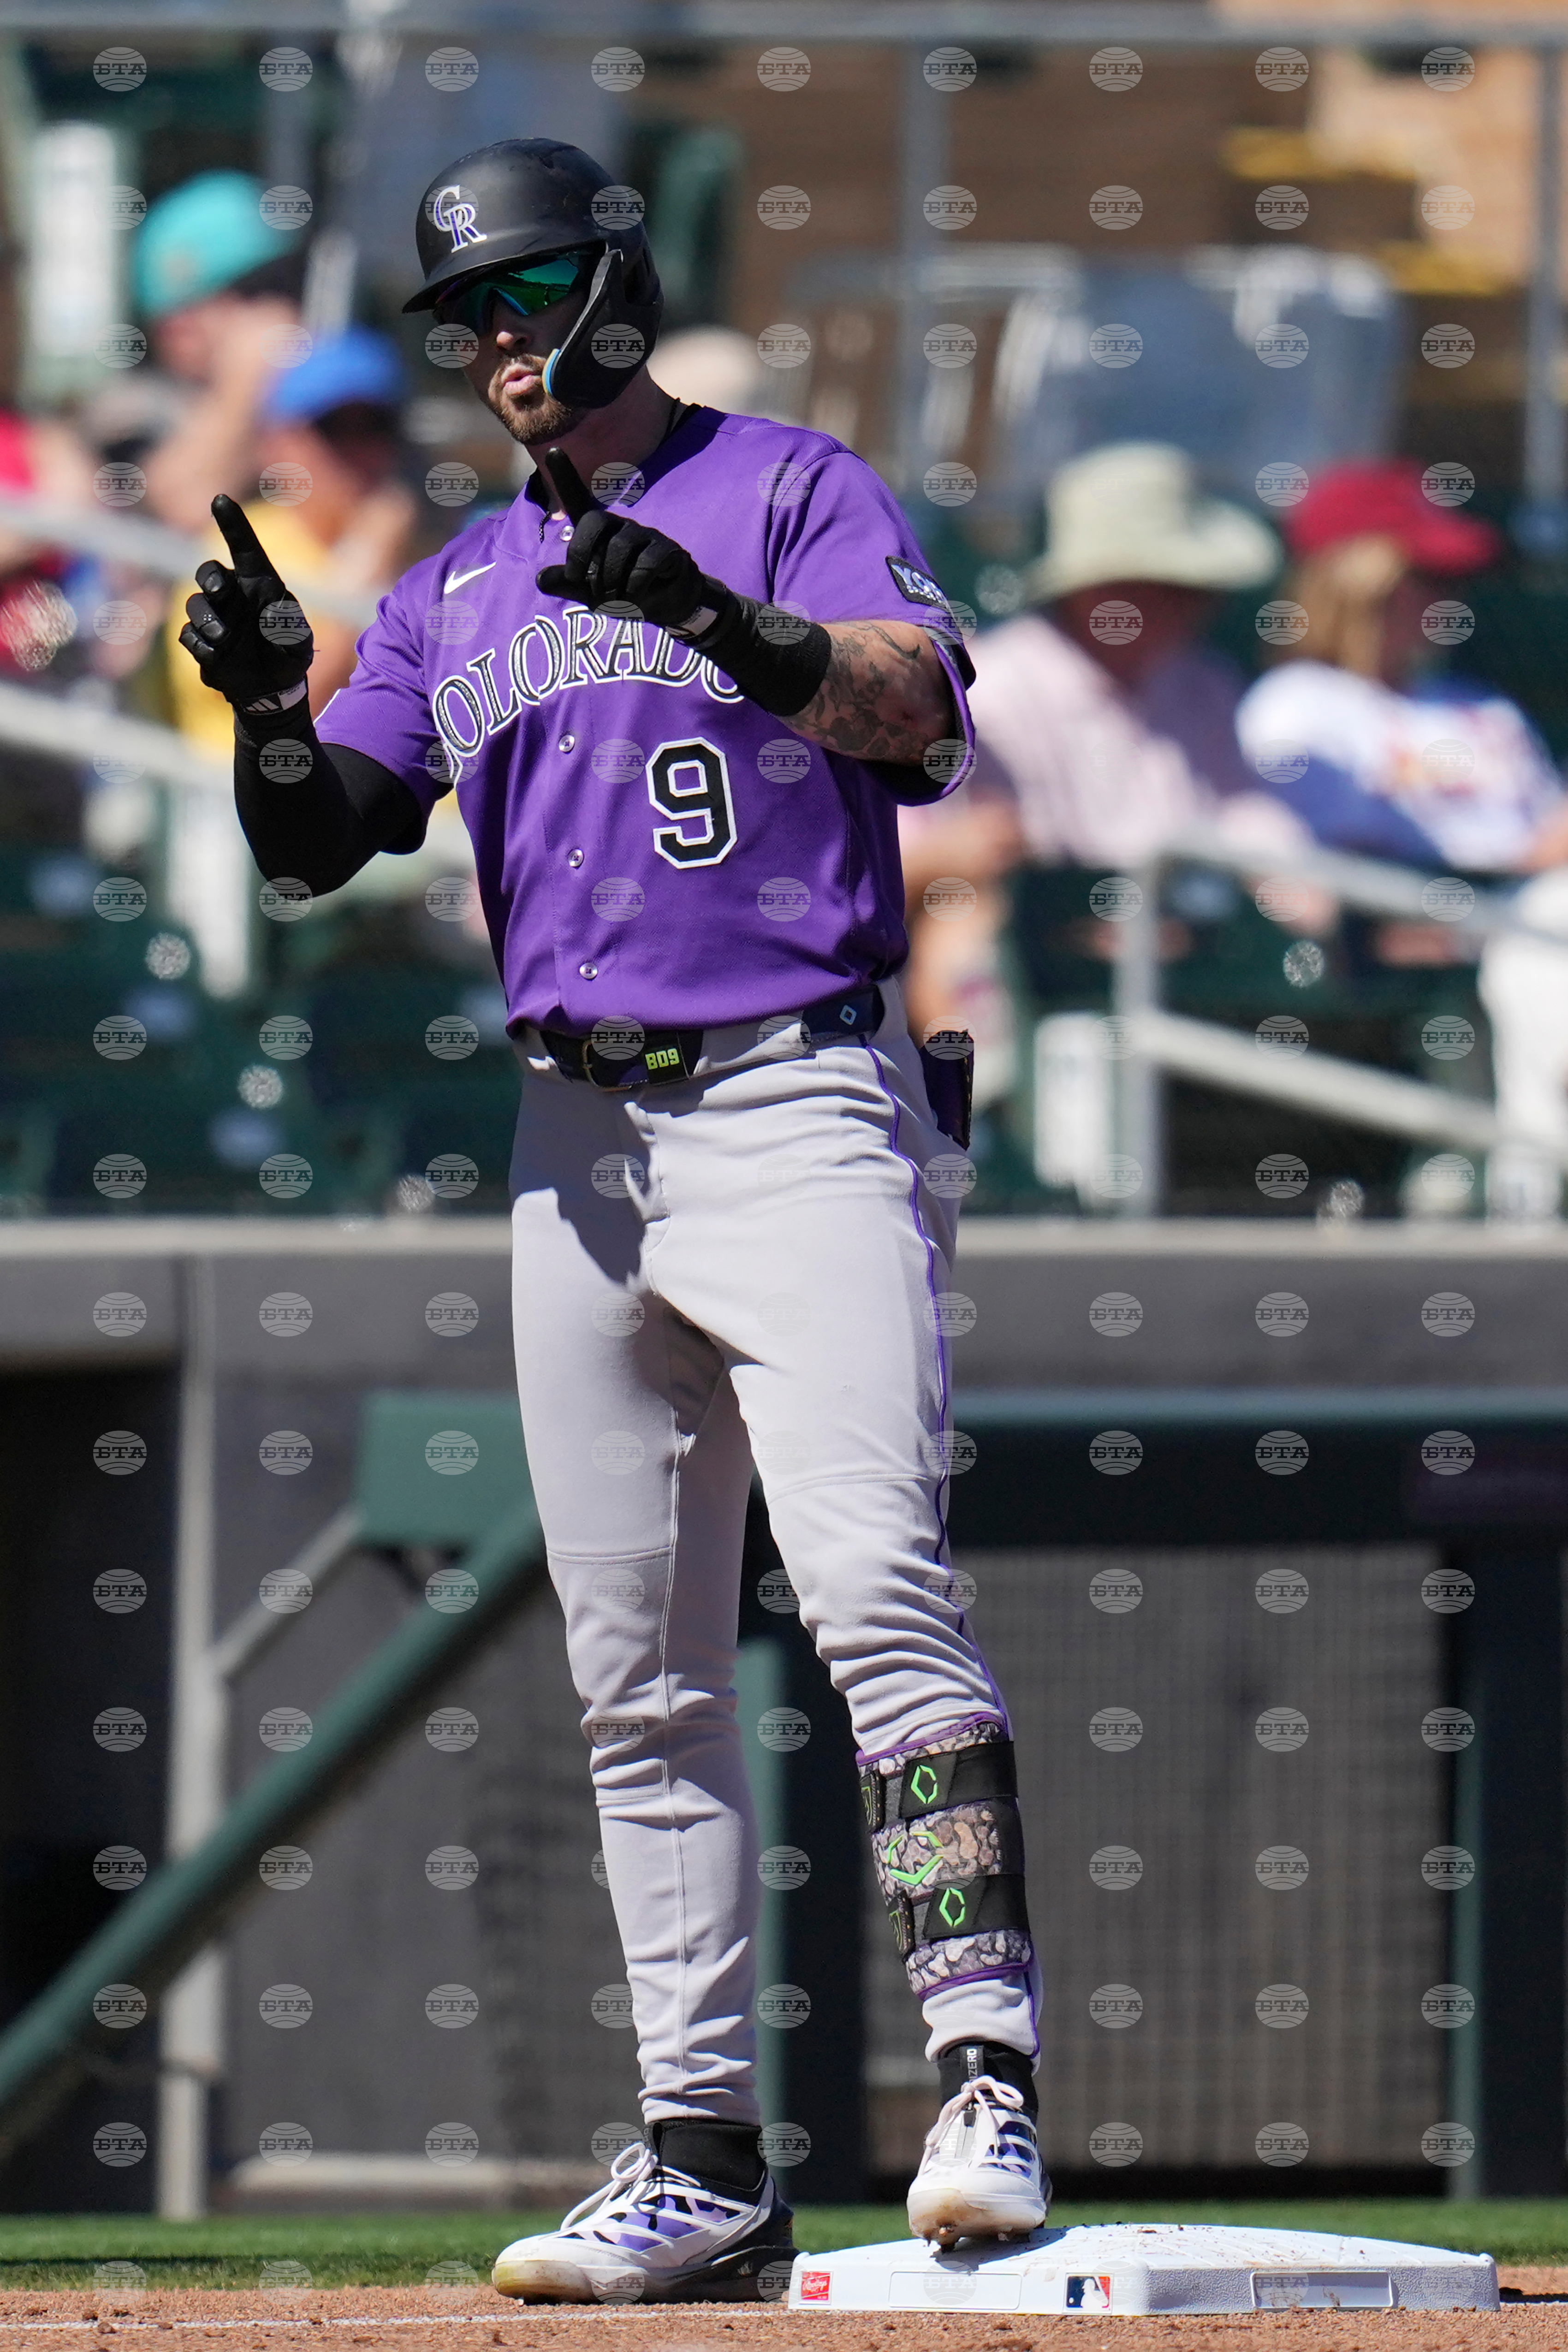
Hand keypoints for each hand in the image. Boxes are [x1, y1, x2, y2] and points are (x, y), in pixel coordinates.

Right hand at [178, 494, 313, 713]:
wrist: (270, 691)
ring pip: (195, 605)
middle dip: (210, 578)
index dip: (232, 523)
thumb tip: (268, 607)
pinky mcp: (199, 639)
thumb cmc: (289, 657)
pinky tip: (219, 659)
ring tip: (226, 640)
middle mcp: (232, 595)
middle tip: (219, 590)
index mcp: (259, 585)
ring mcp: (213, 616)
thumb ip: (289, 624)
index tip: (220, 499)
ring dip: (208, 621)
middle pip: (209, 572)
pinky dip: (202, 647)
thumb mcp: (298, 642)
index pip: (244, 548)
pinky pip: (188, 635)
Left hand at [535, 448, 710, 630]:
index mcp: (598, 531)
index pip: (579, 499)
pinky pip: (646, 564)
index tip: (553, 449)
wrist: (664, 605)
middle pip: (594, 521)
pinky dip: (635, 587)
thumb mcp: (588, 592)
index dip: (566, 475)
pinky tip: (638, 595)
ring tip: (614, 597)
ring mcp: (645, 535)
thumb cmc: (622, 591)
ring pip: (620, 548)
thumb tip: (540, 579)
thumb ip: (566, 584)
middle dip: (581, 553)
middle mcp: (620, 526)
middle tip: (581, 581)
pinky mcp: (668, 550)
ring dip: (611, 581)